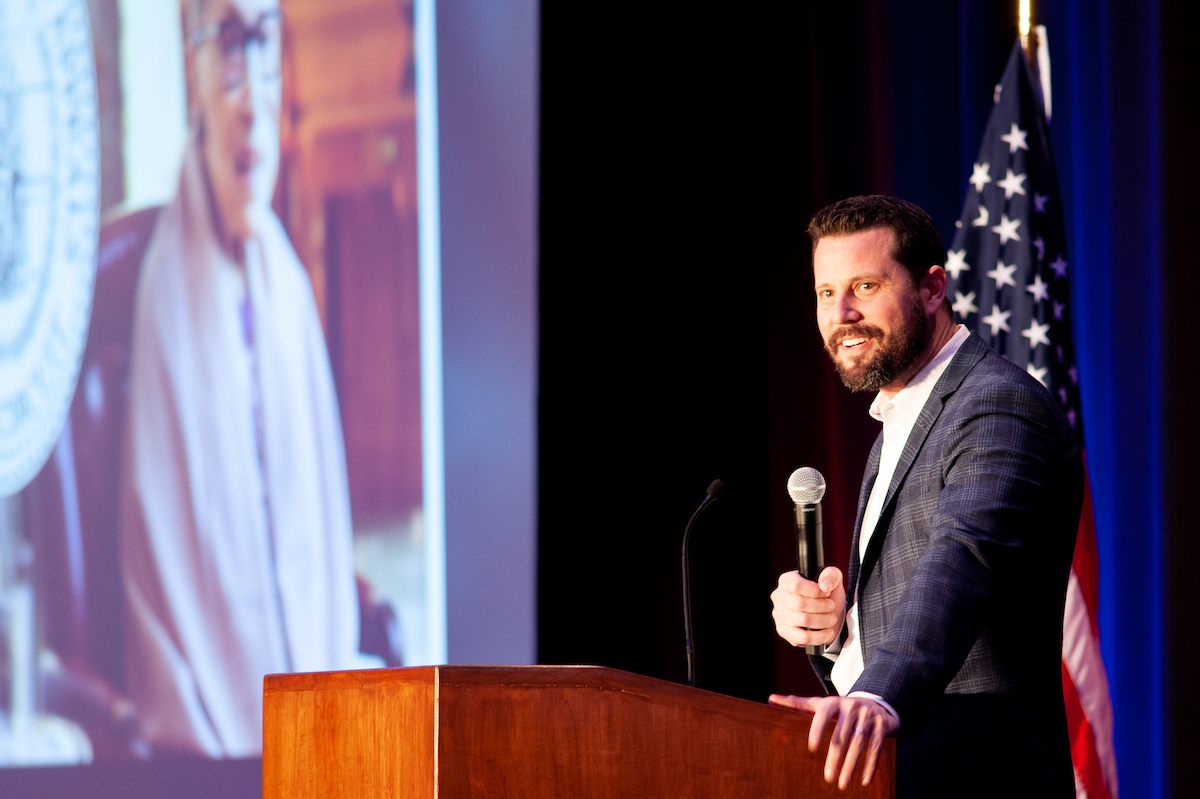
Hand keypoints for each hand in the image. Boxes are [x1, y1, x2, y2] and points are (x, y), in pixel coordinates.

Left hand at [768, 694, 897, 788]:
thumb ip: (796, 703)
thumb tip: (771, 699)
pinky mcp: (882, 726)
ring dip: (851, 765)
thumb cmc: (839, 708)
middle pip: (842, 735)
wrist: (875, 703)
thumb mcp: (819, 704)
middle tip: (828, 777)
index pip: (823, 714)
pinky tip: (864, 781)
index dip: (817, 729)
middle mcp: (851, 707)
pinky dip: (871, 765)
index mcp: (833, 702)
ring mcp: (868, 716)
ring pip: (859, 743)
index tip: (812, 747)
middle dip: (835, 757)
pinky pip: (876, 748)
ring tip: (842, 783)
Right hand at [770, 566, 844, 646]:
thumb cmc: (827, 595)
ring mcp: (779, 615)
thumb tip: (824, 585)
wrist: (828, 614)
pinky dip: (820, 636)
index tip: (826, 592)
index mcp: (786, 580)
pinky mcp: (783, 631)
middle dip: (822, 606)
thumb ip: (831, 575)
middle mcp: (779, 597)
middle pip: (800, 604)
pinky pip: (803, 637)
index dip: (815, 591)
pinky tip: (828, 632)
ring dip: (824, 621)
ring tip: (831, 618)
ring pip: (803, 620)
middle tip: (831, 606)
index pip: (796, 585)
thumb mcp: (833, 579)